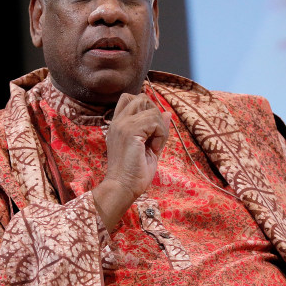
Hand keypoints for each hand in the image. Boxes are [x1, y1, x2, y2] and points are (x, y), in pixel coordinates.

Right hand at [92, 93, 170, 231]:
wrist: (123, 187)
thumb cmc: (135, 172)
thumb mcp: (150, 147)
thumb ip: (157, 129)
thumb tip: (167, 113)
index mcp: (118, 124)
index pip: (129, 98)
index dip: (145, 108)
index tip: (149, 130)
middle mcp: (118, 121)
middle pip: (141, 98)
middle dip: (154, 114)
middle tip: (154, 136)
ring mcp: (122, 124)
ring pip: (151, 109)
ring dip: (159, 127)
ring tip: (154, 145)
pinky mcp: (130, 131)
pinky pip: (154, 121)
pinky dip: (160, 135)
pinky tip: (153, 149)